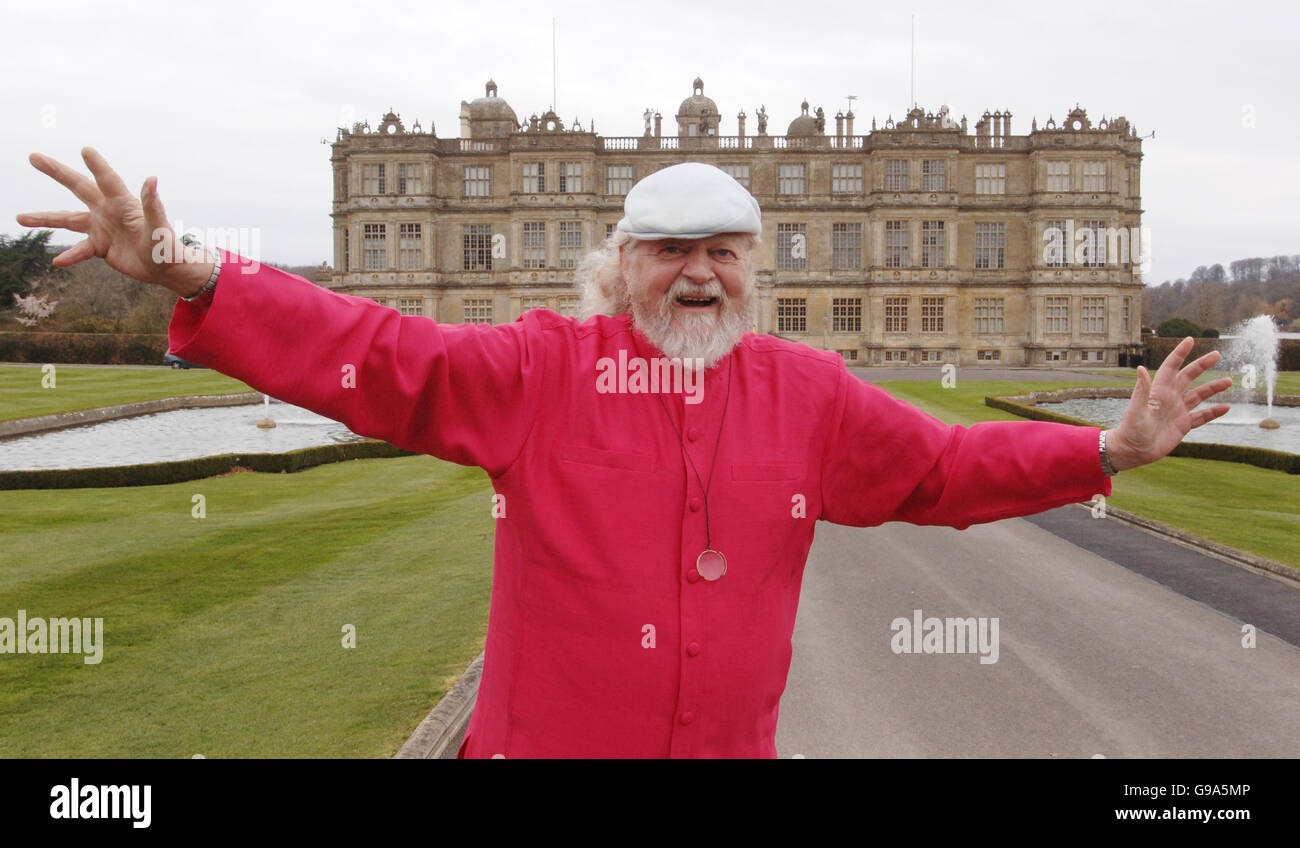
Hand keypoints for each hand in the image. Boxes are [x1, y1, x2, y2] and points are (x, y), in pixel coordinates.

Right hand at [16, 147, 211, 295]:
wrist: (165, 268)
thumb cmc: (166, 246)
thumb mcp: (158, 226)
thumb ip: (152, 204)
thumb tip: (151, 179)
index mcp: (123, 203)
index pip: (107, 179)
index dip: (97, 165)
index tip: (85, 150)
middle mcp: (108, 210)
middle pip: (78, 186)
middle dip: (56, 172)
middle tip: (34, 157)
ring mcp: (101, 227)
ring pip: (68, 219)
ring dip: (45, 218)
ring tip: (20, 218)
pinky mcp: (99, 246)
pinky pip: (80, 250)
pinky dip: (70, 255)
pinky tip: (58, 261)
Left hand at [1106, 336, 1232, 470]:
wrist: (1133, 451)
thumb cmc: (1131, 430)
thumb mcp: (1136, 410)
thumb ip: (1141, 391)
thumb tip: (1141, 368)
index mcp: (1158, 391)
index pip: (1171, 367)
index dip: (1180, 353)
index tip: (1190, 340)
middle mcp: (1169, 398)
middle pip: (1188, 377)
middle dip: (1202, 365)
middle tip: (1217, 354)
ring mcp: (1177, 411)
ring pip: (1199, 395)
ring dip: (1213, 388)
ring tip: (1229, 381)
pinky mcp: (1182, 425)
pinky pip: (1202, 417)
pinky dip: (1214, 412)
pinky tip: (1227, 407)